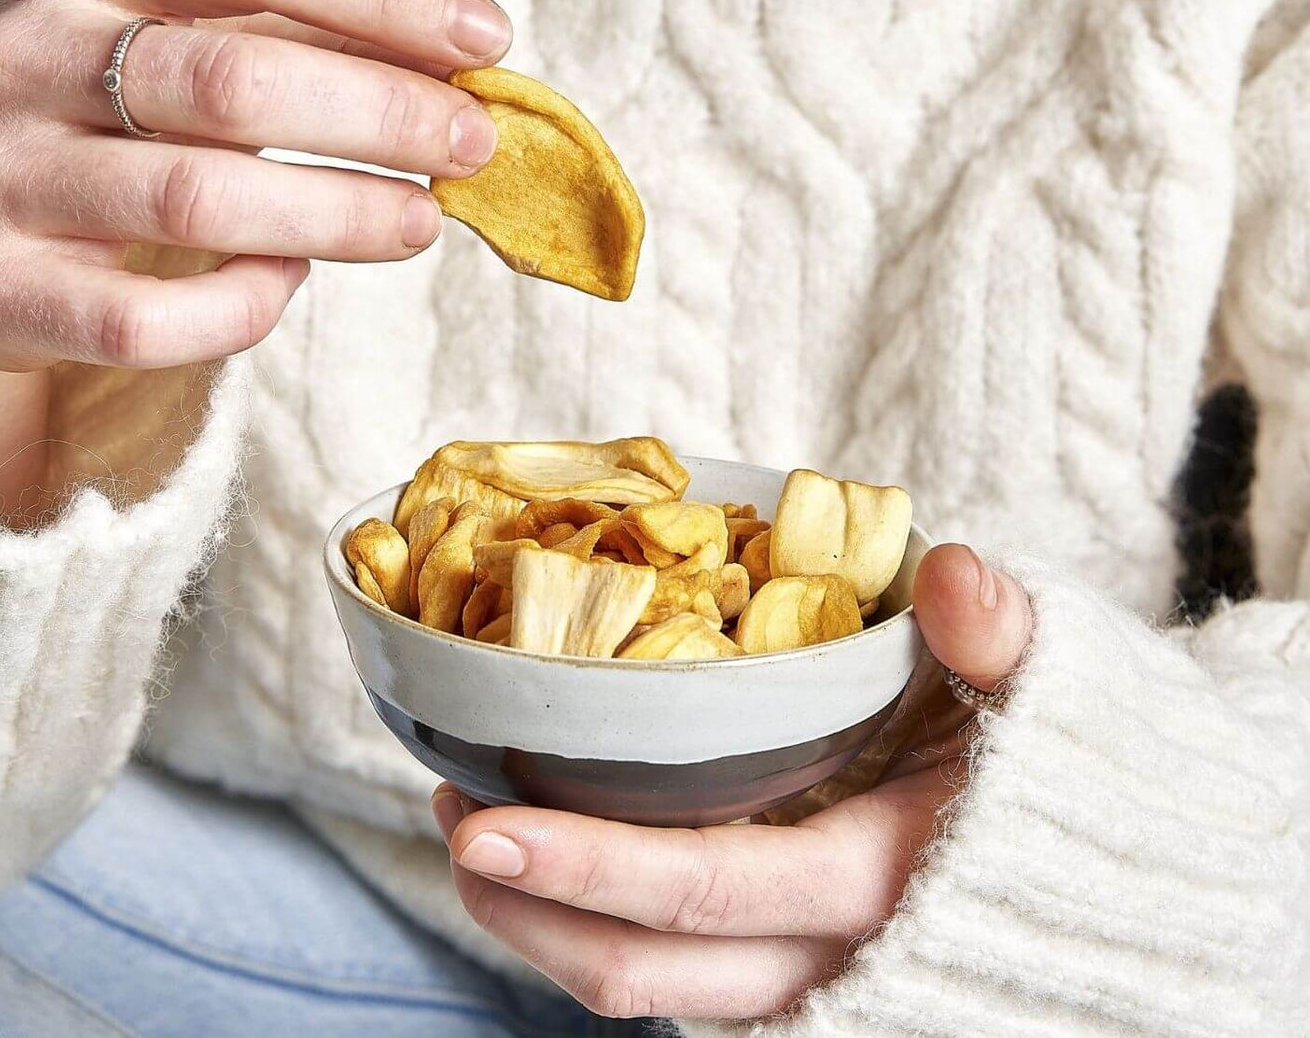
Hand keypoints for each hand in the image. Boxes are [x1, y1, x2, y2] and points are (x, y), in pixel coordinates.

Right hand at [0, 0, 510, 372]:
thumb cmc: (114, 114)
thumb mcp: (184, 38)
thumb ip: (304, 40)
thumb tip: (462, 65)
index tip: (486, 39)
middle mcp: (21, 56)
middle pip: (232, 80)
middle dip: (381, 114)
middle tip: (473, 145)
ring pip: (196, 199)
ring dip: (339, 211)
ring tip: (422, 220)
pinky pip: (148, 319)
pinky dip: (244, 303)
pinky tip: (294, 278)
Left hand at [432, 544, 1032, 1021]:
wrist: (1115, 871)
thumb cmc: (1067, 767)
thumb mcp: (1052, 685)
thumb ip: (1003, 636)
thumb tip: (951, 572)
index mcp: (884, 882)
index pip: (711, 891)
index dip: (588, 869)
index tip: (482, 825)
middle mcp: (835, 960)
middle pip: (650, 968)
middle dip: (529, 906)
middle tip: (447, 810)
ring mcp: (812, 983)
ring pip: (652, 991)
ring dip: (545, 925)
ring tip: (472, 827)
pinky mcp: (798, 974)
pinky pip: (681, 977)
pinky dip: (601, 929)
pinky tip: (559, 859)